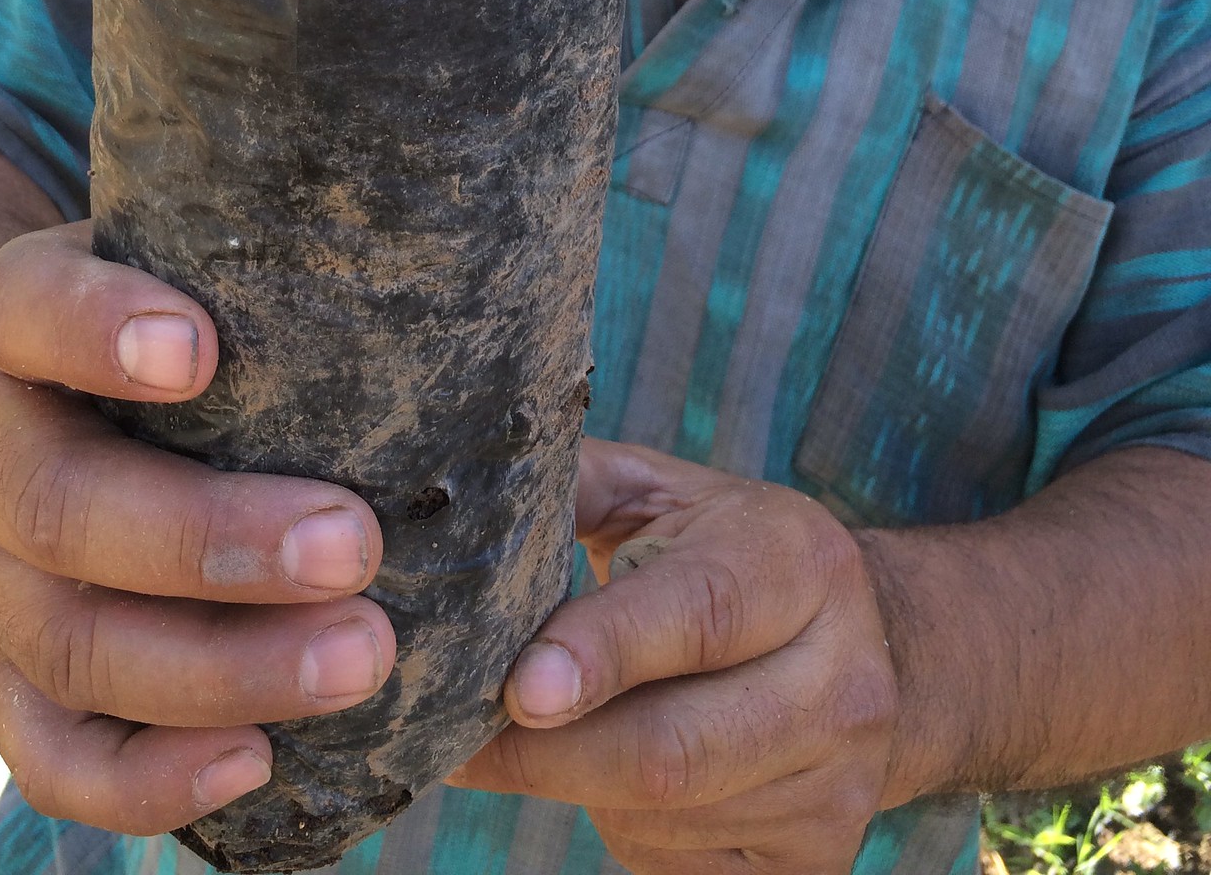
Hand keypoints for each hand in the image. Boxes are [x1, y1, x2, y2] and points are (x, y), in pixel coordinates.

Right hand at [0, 222, 395, 835]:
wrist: (25, 388)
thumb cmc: (163, 314)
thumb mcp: (183, 259)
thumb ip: (276, 272)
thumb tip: (462, 288)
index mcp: (10, 324)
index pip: (31, 310)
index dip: (102, 330)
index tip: (201, 347)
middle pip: (65, 507)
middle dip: (213, 537)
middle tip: (357, 543)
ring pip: (74, 643)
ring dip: (220, 665)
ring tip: (363, 658)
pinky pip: (54, 756)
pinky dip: (149, 779)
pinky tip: (258, 763)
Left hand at [451, 440, 896, 872]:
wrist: (867, 642)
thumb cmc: (726, 553)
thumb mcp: (662, 494)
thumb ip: (574, 486)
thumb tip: (472, 509)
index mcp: (800, 562)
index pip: (698, 615)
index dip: (602, 654)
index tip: (518, 689)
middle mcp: (840, 680)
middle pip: (670, 749)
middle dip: (545, 754)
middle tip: (456, 735)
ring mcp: (839, 784)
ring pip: (660, 818)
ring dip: (575, 786)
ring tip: (555, 731)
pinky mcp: (817, 861)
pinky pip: (676, 867)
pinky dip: (621, 828)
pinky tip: (619, 771)